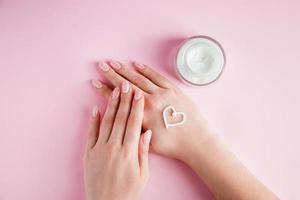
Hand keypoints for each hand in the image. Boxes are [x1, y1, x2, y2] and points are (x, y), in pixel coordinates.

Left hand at [84, 83, 150, 199]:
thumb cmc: (128, 192)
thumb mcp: (142, 175)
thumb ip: (143, 152)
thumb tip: (147, 132)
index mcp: (129, 152)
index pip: (134, 123)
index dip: (136, 107)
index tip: (138, 94)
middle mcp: (113, 147)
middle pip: (120, 118)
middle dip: (124, 99)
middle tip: (125, 83)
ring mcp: (99, 149)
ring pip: (106, 122)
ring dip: (111, 104)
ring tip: (114, 90)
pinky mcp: (89, 154)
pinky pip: (91, 133)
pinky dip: (93, 120)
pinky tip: (95, 108)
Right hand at [91, 61, 214, 160]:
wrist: (196, 140)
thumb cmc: (173, 145)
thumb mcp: (149, 143)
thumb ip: (135, 129)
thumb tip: (123, 120)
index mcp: (142, 116)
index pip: (119, 100)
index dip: (105, 90)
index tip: (95, 82)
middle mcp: (150, 101)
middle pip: (127, 85)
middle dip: (112, 74)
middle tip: (101, 65)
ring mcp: (162, 93)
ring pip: (140, 78)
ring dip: (126, 69)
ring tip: (114, 62)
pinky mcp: (173, 89)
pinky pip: (157, 76)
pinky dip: (146, 70)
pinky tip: (137, 64)